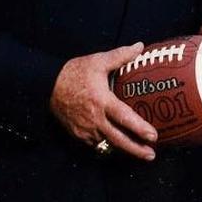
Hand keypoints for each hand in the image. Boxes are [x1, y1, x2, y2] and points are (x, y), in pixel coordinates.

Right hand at [49, 43, 157, 160]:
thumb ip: (120, 55)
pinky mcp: (78, 135)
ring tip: (140, 152)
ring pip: (108, 144)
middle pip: (118, 140)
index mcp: (102, 101)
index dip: (139, 128)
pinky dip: (108, 146)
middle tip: (152, 155)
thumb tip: (140, 46)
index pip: (124, 118)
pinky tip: (118, 147)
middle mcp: (95, 119)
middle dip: (136, 149)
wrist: (47, 86)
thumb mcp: (98, 61)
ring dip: (123, 149)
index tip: (153, 136)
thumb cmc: (75, 73)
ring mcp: (86, 130)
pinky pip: (96, 145)